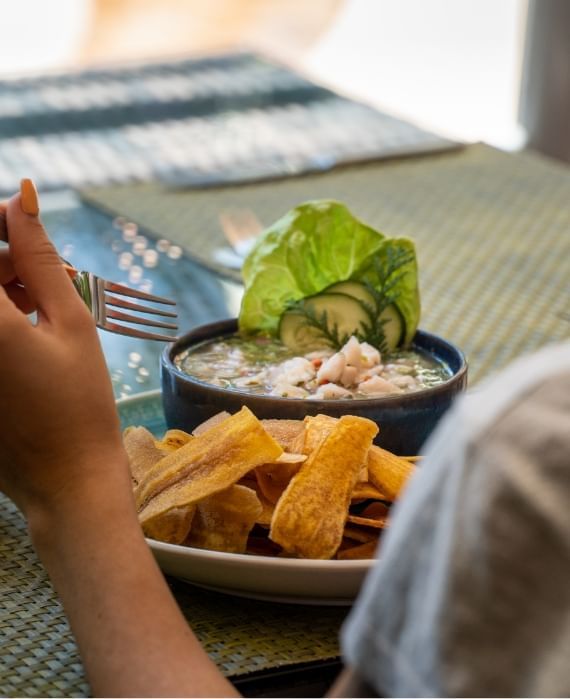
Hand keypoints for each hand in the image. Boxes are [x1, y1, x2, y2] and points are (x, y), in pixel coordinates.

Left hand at [0, 181, 130, 523]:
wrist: (67, 479)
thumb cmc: (80, 403)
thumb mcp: (70, 324)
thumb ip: (40, 258)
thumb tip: (23, 197)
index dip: (3, 231)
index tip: (24, 226)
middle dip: (2, 264)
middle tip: (43, 277)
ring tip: (40, 308)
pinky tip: (22, 331)